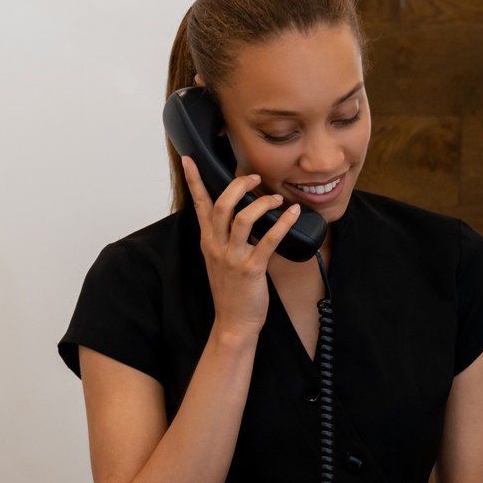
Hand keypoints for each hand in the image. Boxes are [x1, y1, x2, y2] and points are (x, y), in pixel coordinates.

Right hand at [180, 156, 302, 342]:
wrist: (234, 322)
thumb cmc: (231, 291)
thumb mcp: (220, 260)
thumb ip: (226, 237)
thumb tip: (244, 213)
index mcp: (209, 241)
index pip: (199, 204)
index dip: (195, 180)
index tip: (189, 159)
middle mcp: (217, 246)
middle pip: (221, 205)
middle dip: (237, 186)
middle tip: (254, 177)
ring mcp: (233, 258)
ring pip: (242, 219)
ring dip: (261, 203)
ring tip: (276, 198)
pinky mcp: (251, 269)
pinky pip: (267, 241)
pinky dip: (282, 224)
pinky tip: (292, 214)